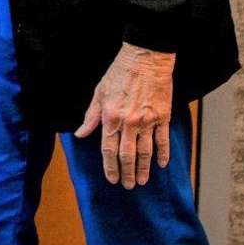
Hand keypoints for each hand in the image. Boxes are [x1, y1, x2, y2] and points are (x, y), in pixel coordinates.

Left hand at [73, 43, 174, 187]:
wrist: (146, 58)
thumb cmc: (120, 73)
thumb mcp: (99, 93)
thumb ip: (90, 117)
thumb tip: (80, 134)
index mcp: (110, 117)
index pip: (108, 149)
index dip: (109, 166)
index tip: (111, 179)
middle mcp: (129, 122)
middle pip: (127, 155)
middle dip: (126, 173)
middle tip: (127, 186)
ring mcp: (147, 120)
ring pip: (145, 152)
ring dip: (143, 168)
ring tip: (142, 181)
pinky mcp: (163, 116)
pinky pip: (163, 140)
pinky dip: (163, 154)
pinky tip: (161, 165)